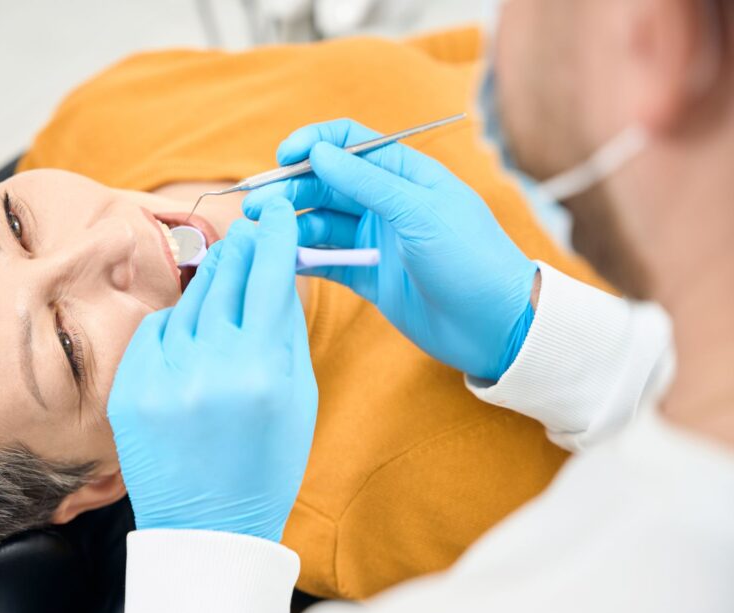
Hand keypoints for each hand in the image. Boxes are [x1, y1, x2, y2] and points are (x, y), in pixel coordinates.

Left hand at [107, 198, 317, 541]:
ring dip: (208, 286)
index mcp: (262, 369)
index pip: (269, 277)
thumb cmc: (266, 461)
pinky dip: (173, 327)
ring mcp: (163, 379)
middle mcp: (209, 368)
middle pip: (224, 280)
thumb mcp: (297, 395)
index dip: (275, 236)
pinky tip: (190, 338)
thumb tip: (279, 268)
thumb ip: (285, 328)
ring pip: (188, 303)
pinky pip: (154, 332)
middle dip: (240, 248)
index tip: (277, 211)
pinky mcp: (130, 391)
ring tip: (225, 280)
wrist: (211, 526)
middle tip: (247, 228)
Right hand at [243, 119, 537, 380]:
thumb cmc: (471, 260)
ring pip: (321, 223)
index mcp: (406, 175)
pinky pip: (327, 260)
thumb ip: (367, 183)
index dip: (314, 143)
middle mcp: (387, 204)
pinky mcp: (369, 277)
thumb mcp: (420, 213)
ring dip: (290, 223)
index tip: (282, 156)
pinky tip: (279, 257)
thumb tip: (318, 152)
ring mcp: (376, 241)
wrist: (497, 326)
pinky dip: (302, 257)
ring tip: (261, 230)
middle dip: (290, 189)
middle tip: (257, 204)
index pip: (350, 143)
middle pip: (327, 184)